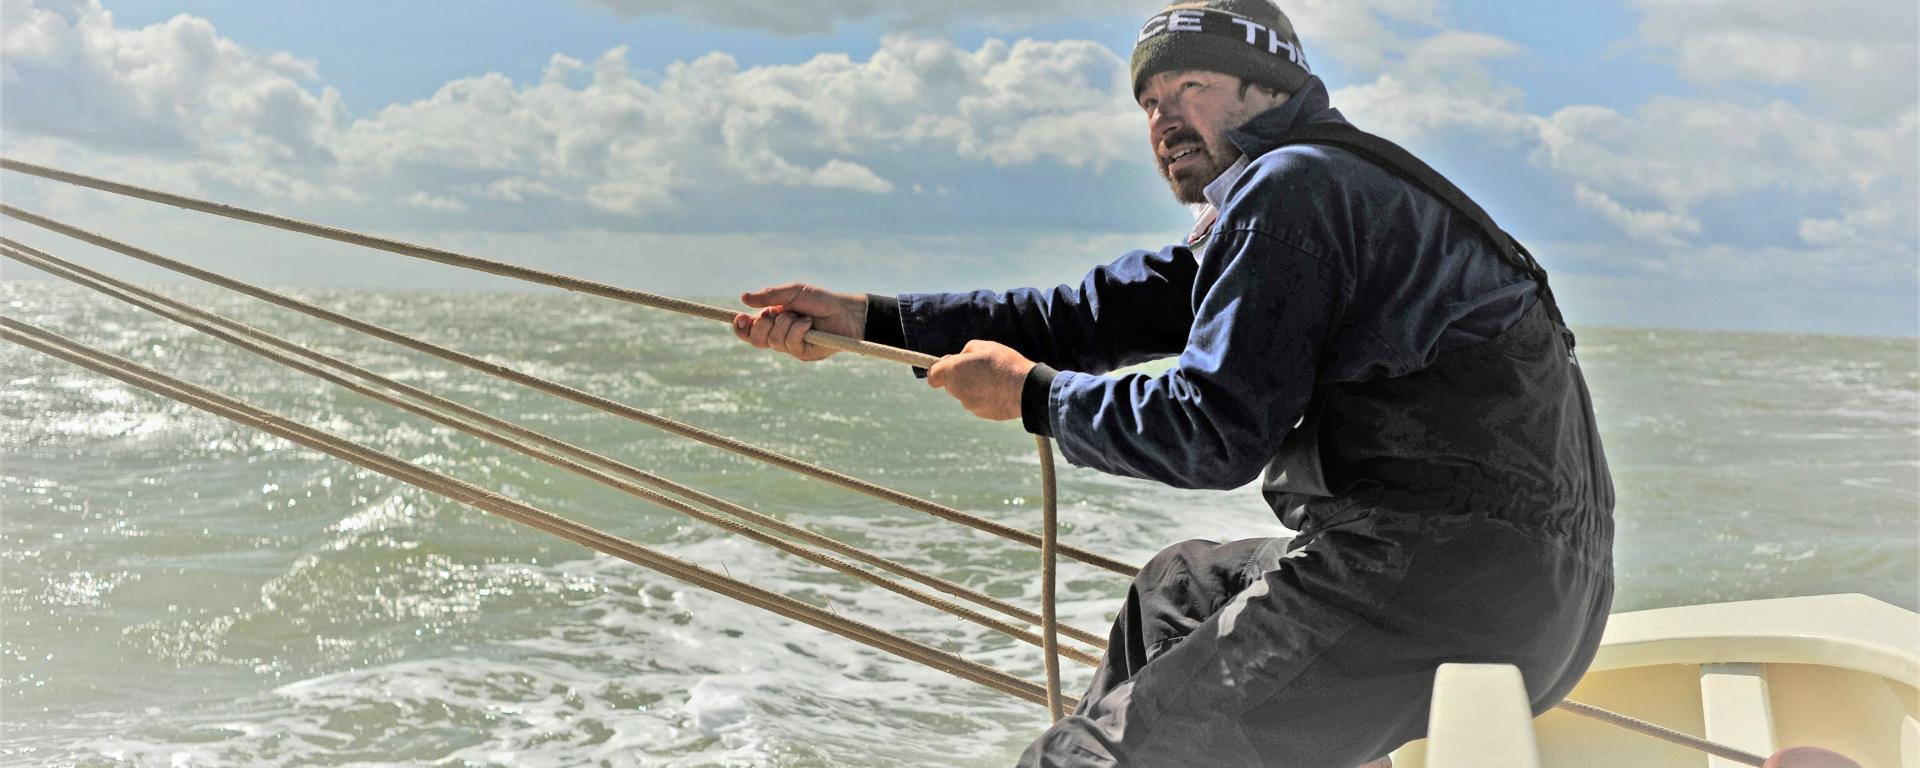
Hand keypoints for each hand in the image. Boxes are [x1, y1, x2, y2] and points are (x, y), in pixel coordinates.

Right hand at [733, 282, 867, 361]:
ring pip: (774, 341)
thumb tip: (743, 297)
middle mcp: (779, 335)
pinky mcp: (803, 354)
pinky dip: (798, 330)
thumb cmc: (820, 300)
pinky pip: (790, 344)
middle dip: (762, 324)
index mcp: (772, 321)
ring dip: (786, 324)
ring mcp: (791, 347)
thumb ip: (770, 295)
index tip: (740, 317)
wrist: (845, 311)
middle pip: (756, 339)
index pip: (749, 331)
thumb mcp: (793, 292)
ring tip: (802, 316)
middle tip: (775, 313)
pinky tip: (809, 324)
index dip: (740, 327)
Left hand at [925, 340, 1033, 420]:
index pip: (933, 376)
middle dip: (961, 376)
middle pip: (951, 384)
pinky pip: (978, 403)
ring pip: (966, 394)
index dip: (939, 370)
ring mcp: (969, 404)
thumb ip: (967, 350)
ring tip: (995, 378)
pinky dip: (985, 397)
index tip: (951, 365)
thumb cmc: (1005, 364)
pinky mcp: (981, 414)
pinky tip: (1000, 390)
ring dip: (974, 387)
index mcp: (954, 372)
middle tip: (980, 368)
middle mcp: (957, 390)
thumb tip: (961, 356)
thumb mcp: (986, 346)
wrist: (1026, 389)